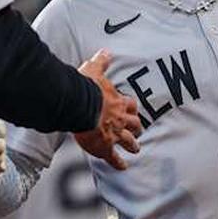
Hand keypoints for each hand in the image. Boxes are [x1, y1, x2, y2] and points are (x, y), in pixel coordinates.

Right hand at [73, 49, 141, 169]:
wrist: (80, 105)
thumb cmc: (86, 87)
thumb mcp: (94, 70)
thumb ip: (101, 62)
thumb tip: (106, 51)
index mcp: (119, 102)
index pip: (130, 106)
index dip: (132, 109)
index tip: (132, 110)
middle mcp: (121, 119)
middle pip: (134, 125)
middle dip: (136, 129)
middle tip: (137, 132)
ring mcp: (115, 134)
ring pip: (129, 142)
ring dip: (132, 146)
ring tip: (135, 150)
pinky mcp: (105, 147)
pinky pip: (114, 158)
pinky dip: (118, 163)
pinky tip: (122, 168)